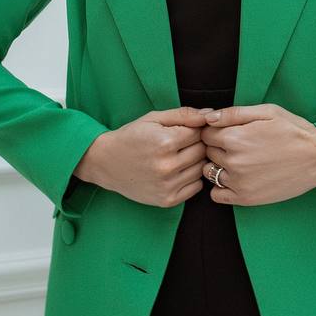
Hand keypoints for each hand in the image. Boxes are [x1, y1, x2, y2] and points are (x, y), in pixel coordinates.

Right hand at [76, 107, 211, 207]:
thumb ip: (183, 115)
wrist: (106, 162)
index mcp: (164, 142)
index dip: (195, 128)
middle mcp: (167, 166)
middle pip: (202, 151)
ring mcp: (167, 185)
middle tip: (183, 143)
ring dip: (195, 161)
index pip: (199, 132)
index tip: (185, 129)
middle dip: (197, 144)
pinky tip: (178, 171)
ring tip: (179, 156)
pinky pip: (196, 187)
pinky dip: (191, 178)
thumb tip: (210, 115)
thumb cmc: (131, 136)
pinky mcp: (167, 200)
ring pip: (201, 169)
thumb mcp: (153, 118)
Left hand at [199, 103, 315, 205]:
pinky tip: (236, 178)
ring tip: (238, 160)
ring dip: (218, 166)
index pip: (206, 133)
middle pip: (208, 152)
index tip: (229, 130)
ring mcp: (239, 182)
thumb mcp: (267, 112)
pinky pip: (216, 195)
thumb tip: (207, 117)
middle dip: (218, 146)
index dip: (216, 130)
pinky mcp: (246, 198)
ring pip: (209, 172)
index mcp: (236, 137)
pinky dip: (221, 187)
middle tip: (239, 144)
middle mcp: (233, 161)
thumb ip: (234, 113)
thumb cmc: (295, 131)